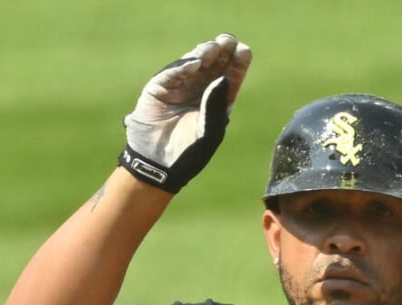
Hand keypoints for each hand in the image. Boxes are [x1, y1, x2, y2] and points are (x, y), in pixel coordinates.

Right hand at [118, 33, 251, 192]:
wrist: (157, 166)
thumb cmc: (188, 153)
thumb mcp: (209, 132)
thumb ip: (216, 106)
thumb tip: (223, 78)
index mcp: (216, 100)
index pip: (230, 75)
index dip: (237, 62)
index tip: (244, 51)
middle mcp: (199, 89)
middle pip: (214, 63)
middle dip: (221, 50)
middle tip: (228, 41)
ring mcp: (178, 86)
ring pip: (194, 62)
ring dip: (204, 53)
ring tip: (212, 49)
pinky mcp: (159, 88)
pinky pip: (172, 72)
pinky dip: (183, 66)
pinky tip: (195, 63)